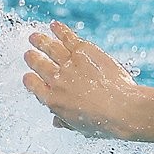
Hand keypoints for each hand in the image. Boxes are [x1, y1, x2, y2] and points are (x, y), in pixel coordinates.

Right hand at [22, 21, 143, 139]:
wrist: (124, 109)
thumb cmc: (105, 122)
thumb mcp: (80, 127)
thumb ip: (65, 121)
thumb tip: (56, 121)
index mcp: (52, 100)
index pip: (33, 85)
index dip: (30, 79)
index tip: (30, 76)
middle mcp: (56, 80)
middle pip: (38, 64)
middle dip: (32, 58)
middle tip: (30, 54)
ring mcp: (69, 64)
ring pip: (49, 48)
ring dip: (40, 41)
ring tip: (34, 37)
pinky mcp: (84, 51)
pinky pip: (68, 38)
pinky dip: (60, 30)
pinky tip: (54, 25)